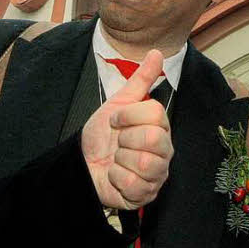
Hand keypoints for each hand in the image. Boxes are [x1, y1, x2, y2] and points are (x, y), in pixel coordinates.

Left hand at [81, 50, 172, 209]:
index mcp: (161, 127)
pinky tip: (115, 175)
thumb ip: (141, 79)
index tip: (115, 120)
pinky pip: (133, 184)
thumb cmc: (103, 134)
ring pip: (143, 163)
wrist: (83, 162)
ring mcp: (157, 174)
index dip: (128, 116)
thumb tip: (158, 52)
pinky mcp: (145, 195)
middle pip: (152, 139)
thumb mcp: (119, 103)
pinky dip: (116, 178)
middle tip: (118, 141)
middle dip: (124, 138)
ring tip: (117, 159)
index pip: (154, 114)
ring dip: (120, 159)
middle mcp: (164, 151)